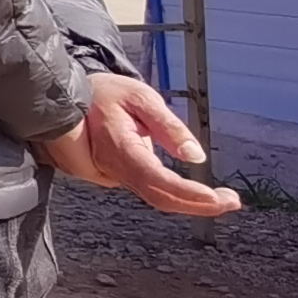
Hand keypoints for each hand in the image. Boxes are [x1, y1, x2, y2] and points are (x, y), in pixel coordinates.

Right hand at [33, 73, 242, 218]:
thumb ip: (169, 126)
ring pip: (155, 197)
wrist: (66, 95)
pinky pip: (148, 190)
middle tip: (232, 201)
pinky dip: (174, 193)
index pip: (158, 179)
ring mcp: (111, 175)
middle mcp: (113, 168)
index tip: (218, 198)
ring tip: (221, 196)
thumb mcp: (140, 97)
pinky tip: (193, 190)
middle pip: (160, 198)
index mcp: (119, 147)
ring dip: (190, 201)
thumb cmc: (102, 92)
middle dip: (199, 205)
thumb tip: (195, 155)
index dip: (188, 193)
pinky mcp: (116, 175)